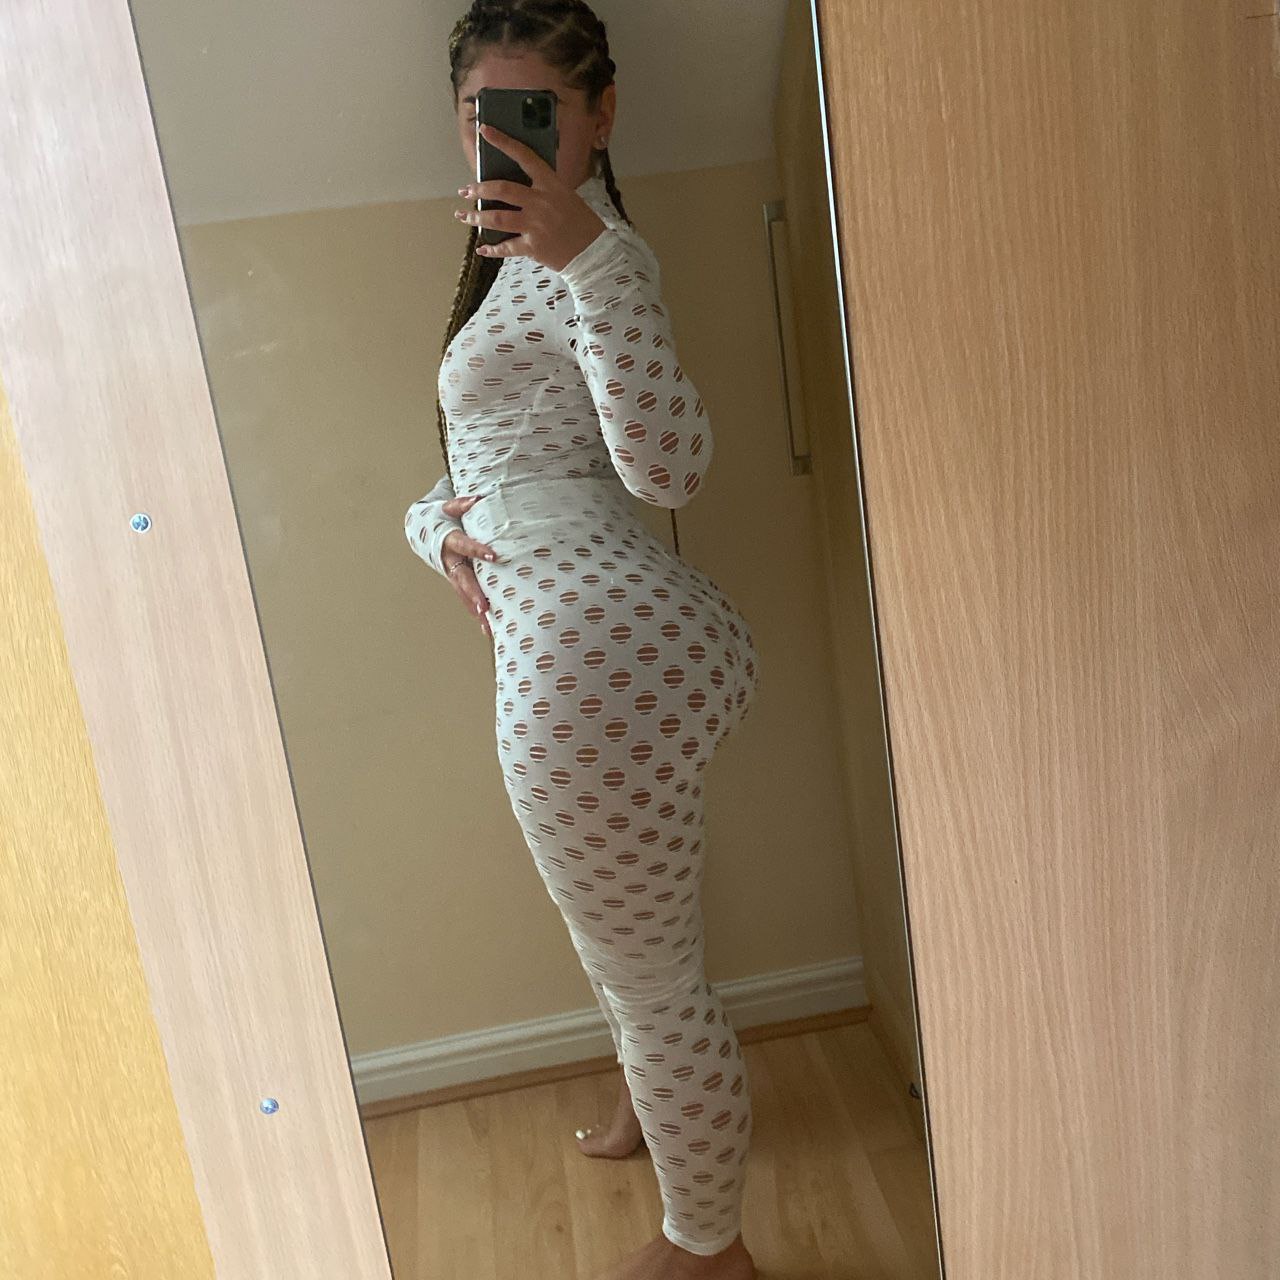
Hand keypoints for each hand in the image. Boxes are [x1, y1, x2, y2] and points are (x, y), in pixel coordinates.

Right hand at [440, 494, 499, 638]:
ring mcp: (452, 574)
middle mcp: (449, 561)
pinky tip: (488, 630)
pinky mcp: (456, 582)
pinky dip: (476, 613)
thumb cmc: (440, 517)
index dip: (478, 550)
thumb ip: (463, 504)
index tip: (494, 556)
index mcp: (449, 541)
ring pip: (464, 594)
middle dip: (474, 594)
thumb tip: (479, 498)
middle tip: (485, 608)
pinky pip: (467, 599)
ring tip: (489, 628)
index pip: (465, 546)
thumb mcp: (449, 507)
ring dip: (476, 610)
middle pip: (463, 579)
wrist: (421, 529)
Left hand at [455, 122, 605, 271]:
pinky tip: (482, 249)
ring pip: (497, 218)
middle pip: (502, 189)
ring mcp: (536, 225)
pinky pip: (506, 247)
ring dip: (476, 217)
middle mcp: (541, 202)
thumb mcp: (566, 196)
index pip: (524, 156)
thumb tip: (516, 186)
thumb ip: (544, 189)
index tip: (485, 131)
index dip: (502, 142)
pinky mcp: (533, 247)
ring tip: (463, 216)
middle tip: (466, 190)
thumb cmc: (582, 223)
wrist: (595, 252)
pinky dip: (492, 249)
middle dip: (479, 189)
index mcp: (551, 184)